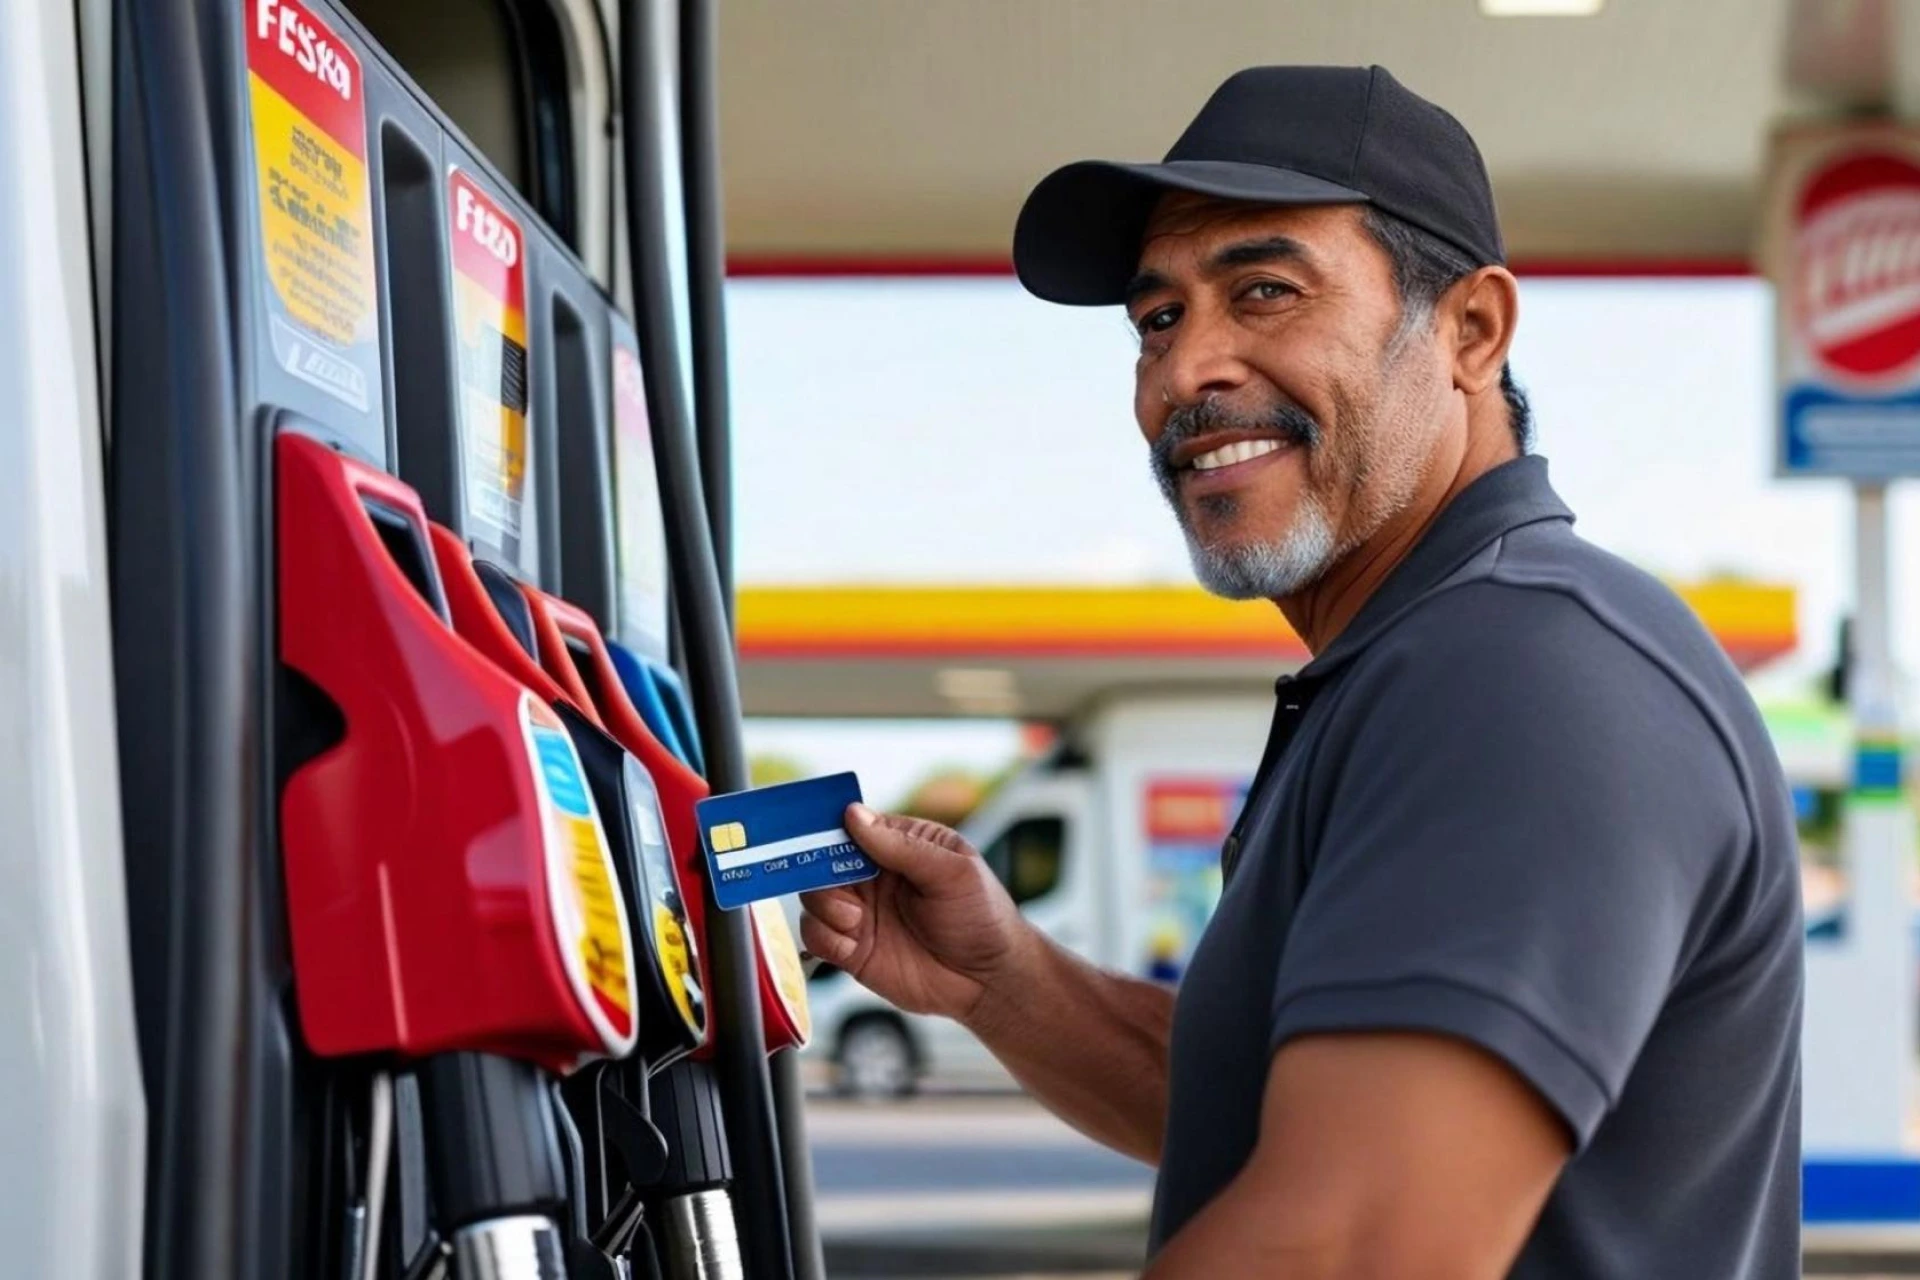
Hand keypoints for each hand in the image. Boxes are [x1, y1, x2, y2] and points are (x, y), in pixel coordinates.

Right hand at [800, 805, 1033, 1022]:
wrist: (989, 980)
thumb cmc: (982, 917)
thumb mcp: (952, 872)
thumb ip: (902, 846)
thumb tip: (854, 814)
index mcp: (900, 846)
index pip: (854, 825)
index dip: (832, 827)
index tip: (818, 834)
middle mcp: (874, 877)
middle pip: (824, 861)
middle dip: (819, 868)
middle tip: (837, 883)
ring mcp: (862, 914)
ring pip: (814, 897)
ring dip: (825, 905)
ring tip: (855, 919)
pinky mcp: (853, 950)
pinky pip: (817, 936)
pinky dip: (823, 936)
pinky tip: (851, 941)